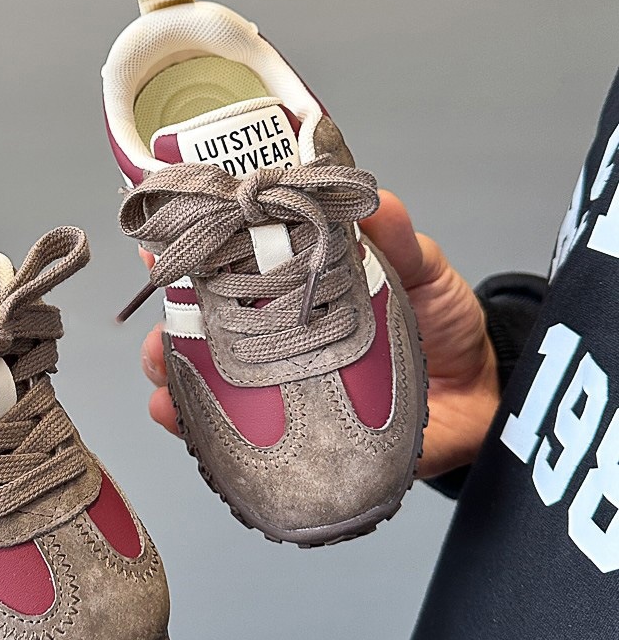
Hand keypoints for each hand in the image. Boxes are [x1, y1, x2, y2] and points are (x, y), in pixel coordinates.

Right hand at [139, 190, 499, 477]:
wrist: (483, 403)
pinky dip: (196, 429)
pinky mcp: (294, 438)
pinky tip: (174, 417)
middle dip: (171, 323)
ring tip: (161, 369)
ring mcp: (282, 389)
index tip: (160, 240)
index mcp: (302, 290)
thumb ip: (399, 239)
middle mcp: (281, 338)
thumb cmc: (445, 329)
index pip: (237, 267)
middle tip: (158, 317)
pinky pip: (235, 436)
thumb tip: (376, 201)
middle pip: (207, 327)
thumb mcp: (423, 271)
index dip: (196, 253)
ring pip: (208, 379)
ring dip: (173, 374)